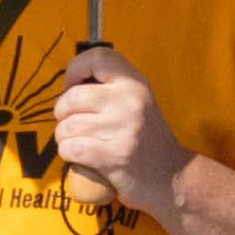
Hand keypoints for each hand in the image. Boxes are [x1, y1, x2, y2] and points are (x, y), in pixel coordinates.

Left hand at [51, 42, 168, 213]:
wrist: (172, 176)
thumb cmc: (145, 137)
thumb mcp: (136, 101)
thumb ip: (108, 87)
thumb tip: (67, 85)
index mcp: (134, 82)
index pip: (97, 57)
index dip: (75, 69)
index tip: (73, 86)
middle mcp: (130, 101)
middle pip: (72, 97)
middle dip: (62, 112)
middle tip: (72, 121)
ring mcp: (123, 129)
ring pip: (67, 126)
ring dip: (64, 136)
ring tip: (79, 140)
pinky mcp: (114, 156)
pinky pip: (70, 148)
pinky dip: (68, 153)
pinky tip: (80, 155)